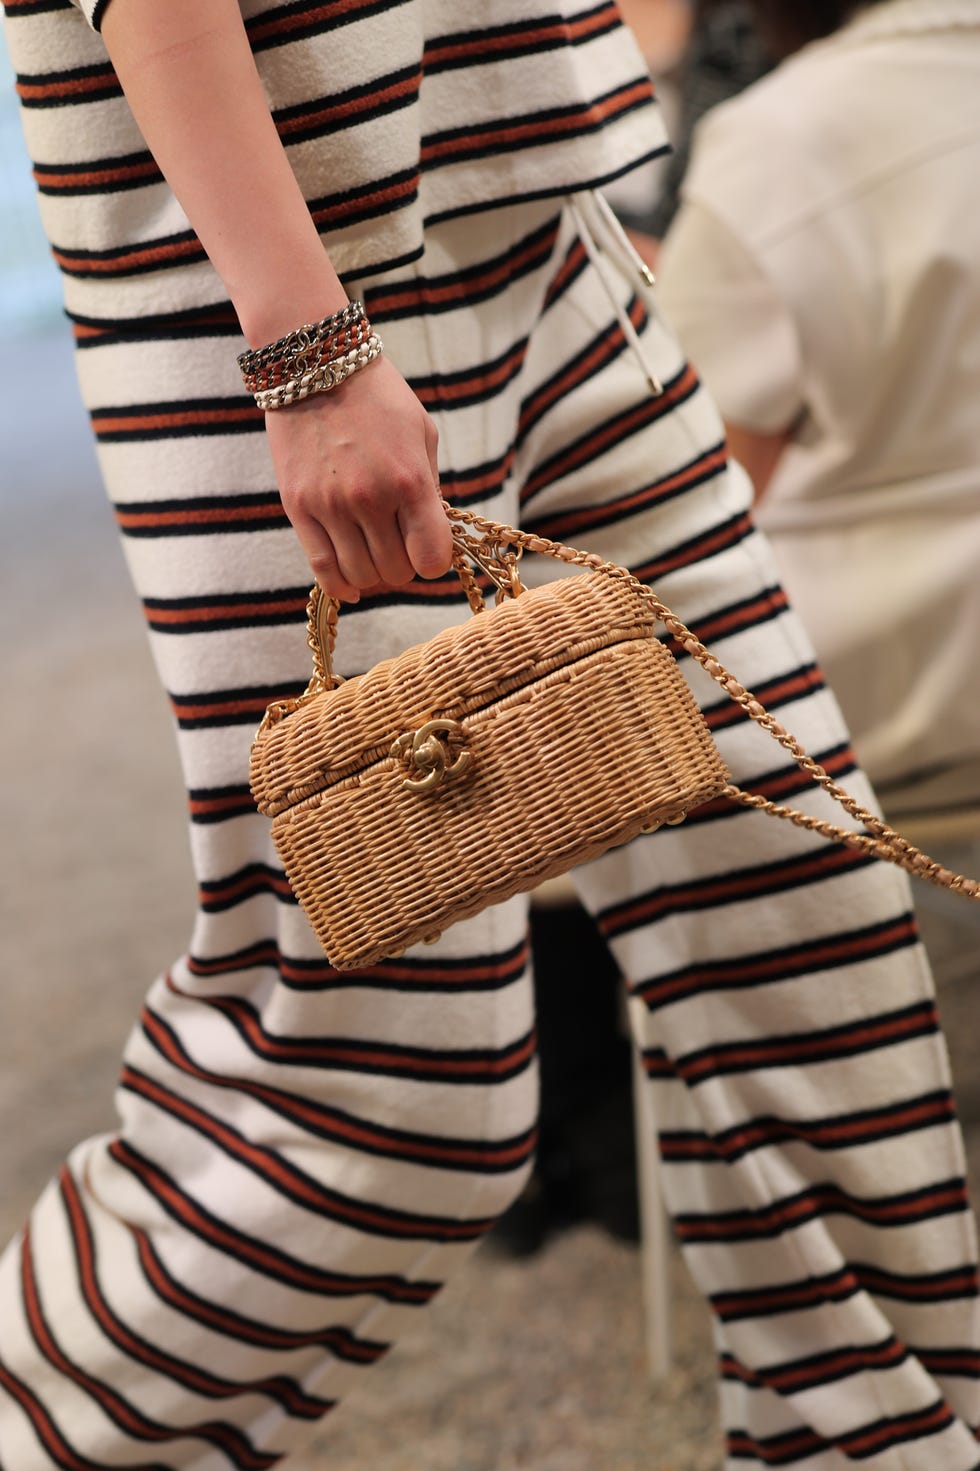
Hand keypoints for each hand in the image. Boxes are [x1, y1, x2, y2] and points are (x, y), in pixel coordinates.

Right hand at [264, 355, 451, 601]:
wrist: (317, 365)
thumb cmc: (378, 399)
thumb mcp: (421, 434)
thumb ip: (429, 489)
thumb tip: (432, 536)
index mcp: (409, 481)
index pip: (431, 559)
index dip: (433, 560)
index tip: (428, 547)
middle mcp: (370, 499)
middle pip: (396, 572)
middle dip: (404, 565)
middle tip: (399, 545)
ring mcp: (331, 506)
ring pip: (361, 577)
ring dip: (374, 574)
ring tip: (374, 553)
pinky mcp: (298, 508)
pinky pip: (323, 570)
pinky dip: (342, 587)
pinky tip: (352, 587)